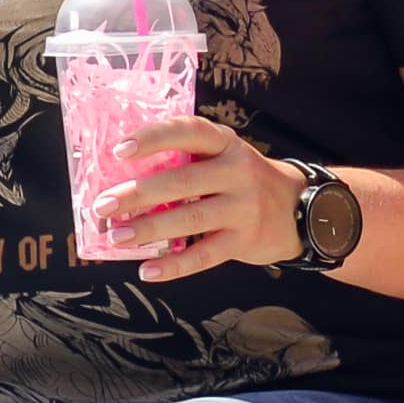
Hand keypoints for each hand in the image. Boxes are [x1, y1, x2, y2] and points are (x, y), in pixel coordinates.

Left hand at [106, 116, 301, 279]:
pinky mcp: (245, 240)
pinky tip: (147, 271)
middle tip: (102, 205)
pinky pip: (205, 255)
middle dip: (137, 194)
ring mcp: (244, 207)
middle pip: (182, 181)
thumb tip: (121, 178)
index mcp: (225, 143)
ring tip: (117, 237)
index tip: (119, 150)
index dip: (153, 138)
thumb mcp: (224, 157)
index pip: (188, 131)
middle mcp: (237, 171)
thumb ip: (186, 161)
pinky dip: (174, 266)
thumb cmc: (243, 180)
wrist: (301, 209)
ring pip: (191, 218)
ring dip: (149, 229)